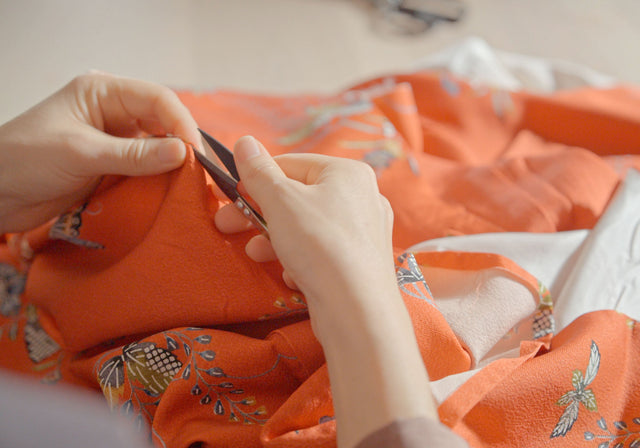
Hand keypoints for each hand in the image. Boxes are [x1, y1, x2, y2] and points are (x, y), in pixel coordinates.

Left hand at [0, 72, 199, 233]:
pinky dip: (159, 181)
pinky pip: (145, 170)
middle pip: (162, 122)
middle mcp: (112, 113)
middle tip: (199, 171)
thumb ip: (133, 156)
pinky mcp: (111, 167)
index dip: (181, 122)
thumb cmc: (25, 160)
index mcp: (102, 93)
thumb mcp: (81, 153)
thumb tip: (182, 153)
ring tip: (191, 184)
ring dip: (173, 164)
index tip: (194, 153)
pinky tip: (171, 193)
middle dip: (182, 143)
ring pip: (157, 148)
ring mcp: (113, 141)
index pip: (157, 98)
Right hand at [215, 137, 435, 447]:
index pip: (290, 164)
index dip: (256, 180)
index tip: (229, 197)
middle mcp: (362, 197)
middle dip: (260, 214)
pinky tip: (293, 276)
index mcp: (347, 172)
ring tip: (256, 254)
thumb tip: (244, 142)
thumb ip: (259, 172)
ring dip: (276, 239)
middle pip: (298, 197)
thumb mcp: (281, 201)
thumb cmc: (320, 245)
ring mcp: (365, 231)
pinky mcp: (361, 262)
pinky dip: (303, 260)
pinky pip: (323, 252)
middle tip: (227, 226)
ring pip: (308, 227)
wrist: (358, 311)